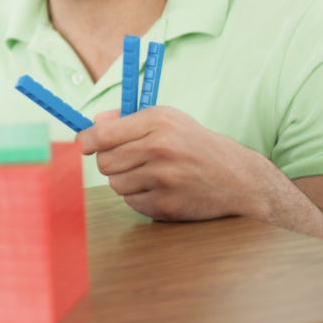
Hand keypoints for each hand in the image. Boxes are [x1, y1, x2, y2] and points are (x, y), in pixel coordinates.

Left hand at [76, 106, 279, 222]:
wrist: (239, 179)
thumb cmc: (197, 145)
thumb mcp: (169, 119)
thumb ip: (128, 118)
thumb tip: (93, 122)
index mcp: (158, 122)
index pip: (103, 134)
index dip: (86, 141)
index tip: (82, 145)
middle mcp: (160, 148)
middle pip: (104, 163)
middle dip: (111, 163)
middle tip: (129, 160)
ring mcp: (164, 179)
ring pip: (115, 184)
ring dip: (126, 181)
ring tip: (150, 174)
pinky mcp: (166, 205)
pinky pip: (131, 203)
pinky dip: (140, 198)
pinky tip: (161, 189)